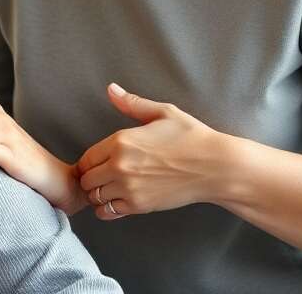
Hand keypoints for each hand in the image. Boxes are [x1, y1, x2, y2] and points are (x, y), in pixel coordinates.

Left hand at [76, 83, 227, 220]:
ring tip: (110, 189)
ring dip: (98, 194)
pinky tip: (118, 200)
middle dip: (92, 178)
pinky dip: (107, 209)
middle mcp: (120, 166)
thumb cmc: (192, 138)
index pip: (86, 158)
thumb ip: (132, 103)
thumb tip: (111, 89)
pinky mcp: (139, 206)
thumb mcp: (163, 112)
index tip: (98, 163)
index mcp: (121, 141)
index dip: (89, 161)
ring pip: (94, 197)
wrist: (215, 167)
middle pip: (86, 179)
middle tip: (103, 176)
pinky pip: (107, 212)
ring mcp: (128, 188)